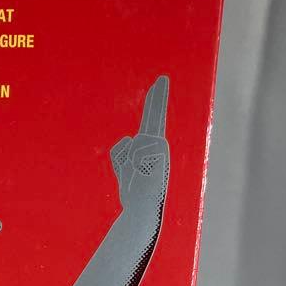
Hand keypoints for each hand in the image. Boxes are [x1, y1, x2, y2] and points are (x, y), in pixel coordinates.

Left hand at [109, 75, 169, 213]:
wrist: (142, 208)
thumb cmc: (134, 192)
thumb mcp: (125, 169)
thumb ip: (124, 153)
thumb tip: (128, 139)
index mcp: (154, 147)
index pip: (153, 119)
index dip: (154, 101)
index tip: (158, 83)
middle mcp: (159, 144)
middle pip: (154, 116)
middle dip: (157, 97)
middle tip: (161, 77)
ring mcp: (157, 148)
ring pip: (127, 145)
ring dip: (123, 162)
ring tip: (135, 176)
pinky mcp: (153, 154)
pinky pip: (126, 151)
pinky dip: (124, 163)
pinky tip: (136, 174)